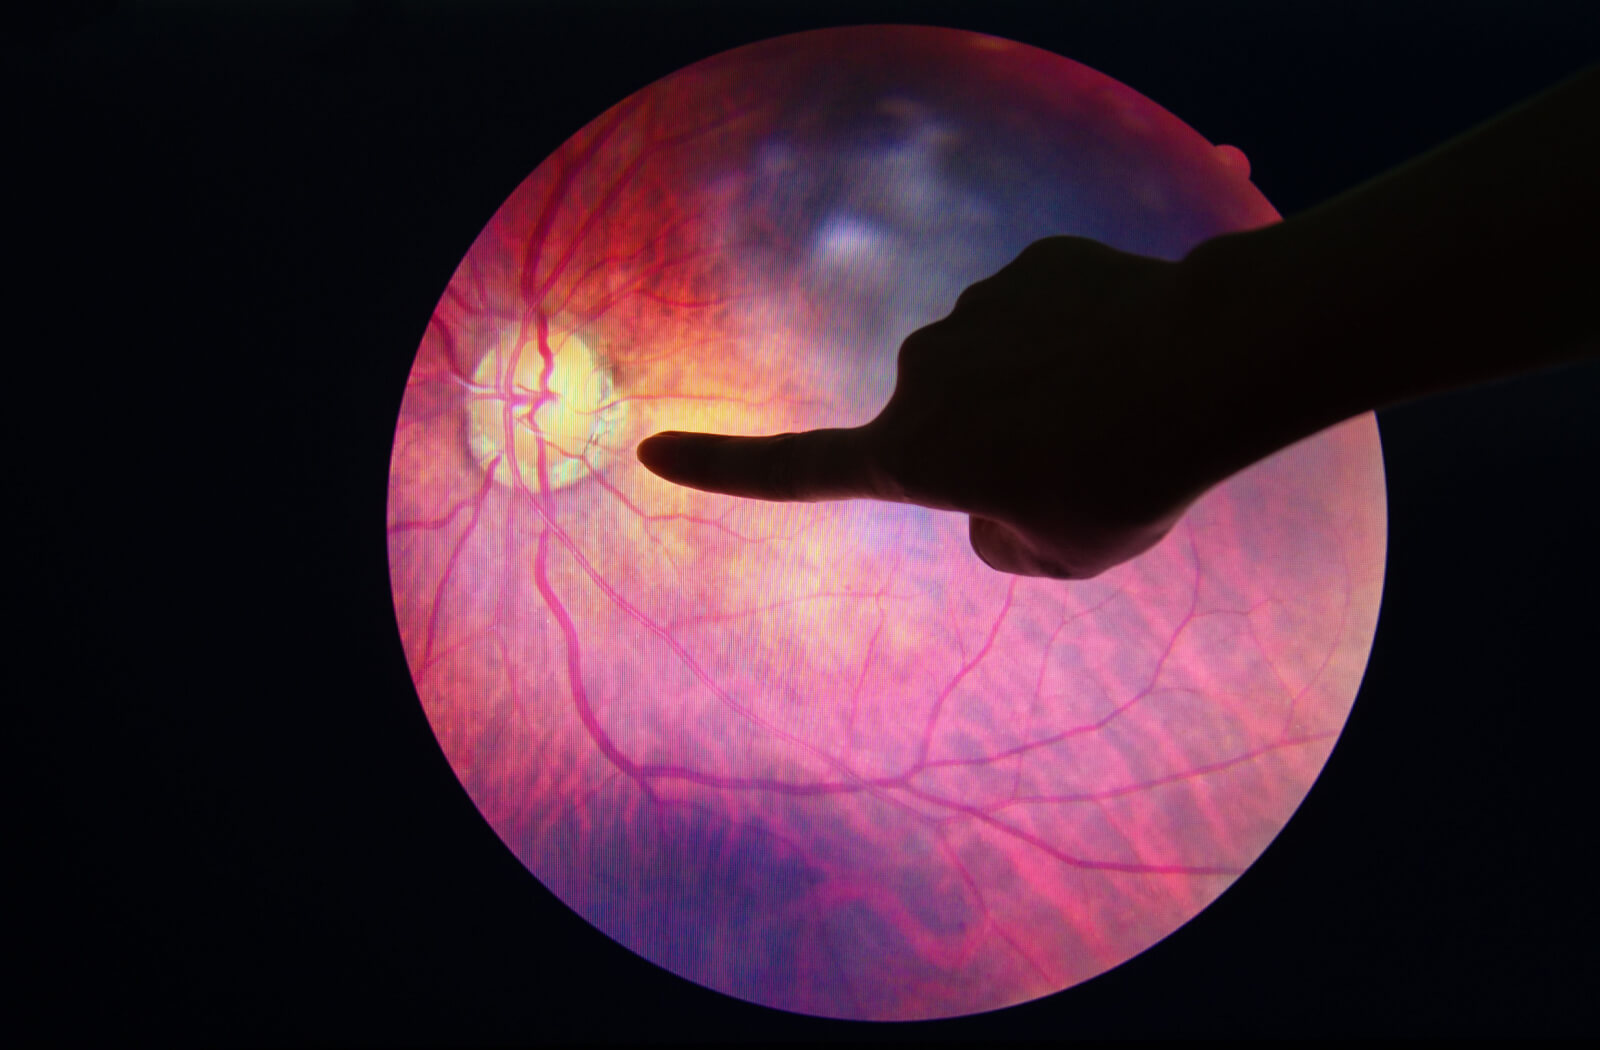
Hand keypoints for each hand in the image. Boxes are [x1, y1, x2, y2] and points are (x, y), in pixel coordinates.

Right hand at [636, 236, 1211, 578]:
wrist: (1208, 365)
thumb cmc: (1129, 477)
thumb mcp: (1065, 554)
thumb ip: (1004, 541)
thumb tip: (990, 501)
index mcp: (913, 454)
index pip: (795, 470)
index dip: (722, 469)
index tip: (654, 453)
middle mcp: (922, 376)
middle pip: (945, 425)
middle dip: (997, 444)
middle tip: (1083, 460)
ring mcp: (973, 313)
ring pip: (997, 366)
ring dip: (1040, 387)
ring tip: (1115, 405)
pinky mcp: (1028, 268)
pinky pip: (1041, 315)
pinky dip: (1073, 337)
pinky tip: (1126, 349)